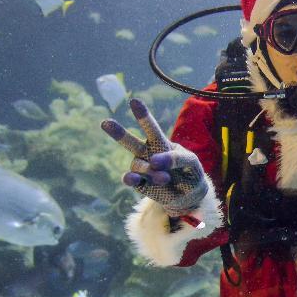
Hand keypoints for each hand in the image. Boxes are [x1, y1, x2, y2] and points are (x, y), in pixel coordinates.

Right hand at [101, 99, 206, 214]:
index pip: (150, 127)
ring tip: (166, 178)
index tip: (134, 101)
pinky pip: (131, 179)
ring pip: (138, 164)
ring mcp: (142, 168)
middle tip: (105, 123)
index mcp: (160, 143)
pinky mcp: (140, 184)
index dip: (143, 115)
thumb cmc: (190, 172)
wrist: (189, 194)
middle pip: (131, 142)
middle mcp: (147, 153)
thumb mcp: (191, 162)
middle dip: (118, 133)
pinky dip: (131, 178)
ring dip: (151, 171)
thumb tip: (153, 161)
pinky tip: (133, 179)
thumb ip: (176, 158)